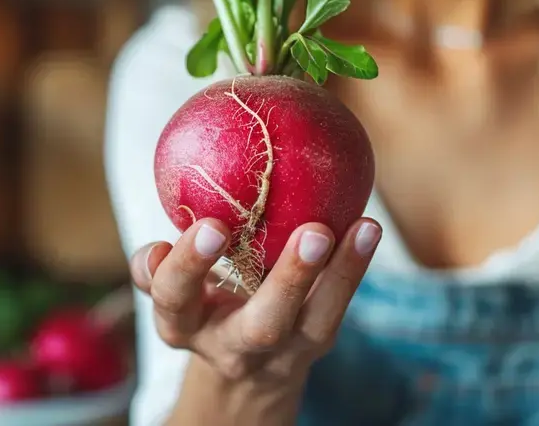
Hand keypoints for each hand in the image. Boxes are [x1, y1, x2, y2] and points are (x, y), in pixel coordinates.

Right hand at [129, 217, 381, 386]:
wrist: (240, 369)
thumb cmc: (200, 300)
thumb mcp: (178, 284)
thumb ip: (170, 248)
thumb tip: (182, 169)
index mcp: (182, 323)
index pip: (174, 297)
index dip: (187, 266)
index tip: (210, 225)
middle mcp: (232, 346)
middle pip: (261, 327)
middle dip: (289, 282)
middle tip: (315, 233)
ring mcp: (280, 353)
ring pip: (316, 323)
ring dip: (341, 274)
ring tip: (364, 227)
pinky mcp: (314, 345)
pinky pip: (337, 309)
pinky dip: (351, 268)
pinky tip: (367, 228)